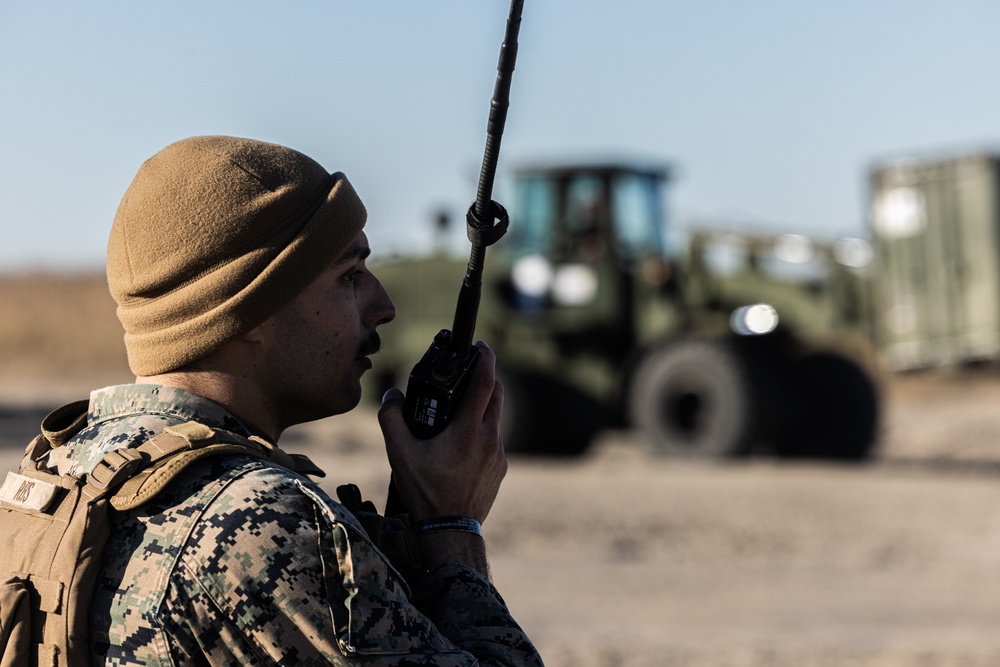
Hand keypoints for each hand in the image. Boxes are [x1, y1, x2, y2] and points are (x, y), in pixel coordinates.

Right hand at [378, 341, 506, 524]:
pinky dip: (481, 433)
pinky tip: (461, 446)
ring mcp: (498, 454)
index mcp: (468, 429)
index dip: (485, 358)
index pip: (484, 381)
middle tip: (469, 373)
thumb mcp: (399, 454)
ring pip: (495, 419)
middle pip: (496, 395)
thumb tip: (392, 395)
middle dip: (485, 378)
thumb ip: (392, 418)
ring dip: (482, 408)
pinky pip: (494, 441)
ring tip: (458, 413)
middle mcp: (490, 438)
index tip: (481, 346)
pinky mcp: (500, 468)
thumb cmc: (426, 493)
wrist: (451, 531)